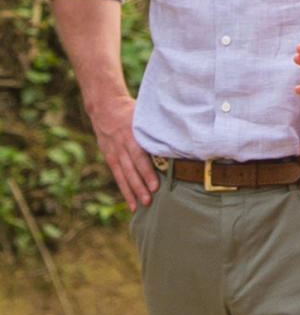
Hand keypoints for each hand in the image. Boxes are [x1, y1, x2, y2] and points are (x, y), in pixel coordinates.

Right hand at [91, 95, 158, 211]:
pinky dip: (124, 190)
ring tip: (139, 207)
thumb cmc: (130, 111)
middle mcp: (121, 146)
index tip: (155, 186)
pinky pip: (118, 177)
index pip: (139, 157)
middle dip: (140, 186)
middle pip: (131, 170)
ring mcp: (114, 153)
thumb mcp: (142, 115)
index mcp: (131, 135)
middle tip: (149, 200)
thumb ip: (156, 127)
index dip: (147, 172)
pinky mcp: (110, 158)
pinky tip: (131, 203)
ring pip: (123, 176)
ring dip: (132, 192)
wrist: (104, 107)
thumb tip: (179, 136)